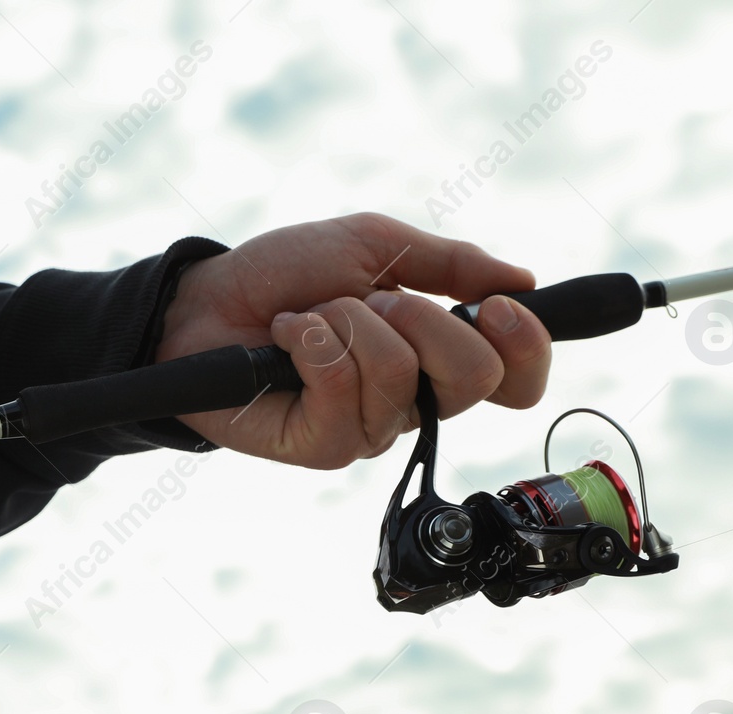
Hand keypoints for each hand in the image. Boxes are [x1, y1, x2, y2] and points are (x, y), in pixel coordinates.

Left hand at [156, 213, 551, 467]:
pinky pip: (343, 388)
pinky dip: (312, 342)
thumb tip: (523, 279)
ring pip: (401, 374)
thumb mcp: (372, 246)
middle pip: (474, 378)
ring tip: (311, 318)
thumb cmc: (285, 276)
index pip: (514, 380)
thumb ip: (449, 262)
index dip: (527, 348)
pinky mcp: (323, 447)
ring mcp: (368, 430)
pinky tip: (286, 337)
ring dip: (349, 321)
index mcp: (436, 359)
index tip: (500, 306)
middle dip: (422, 318)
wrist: (205, 301)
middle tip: (372, 302)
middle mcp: (411, 404)